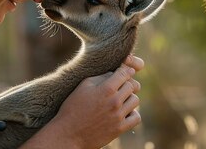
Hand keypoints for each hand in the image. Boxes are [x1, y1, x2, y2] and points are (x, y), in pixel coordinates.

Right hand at [22, 55, 143, 148]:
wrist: (68, 134)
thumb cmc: (73, 108)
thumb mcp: (83, 86)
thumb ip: (100, 77)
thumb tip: (113, 73)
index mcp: (106, 89)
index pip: (124, 74)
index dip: (125, 71)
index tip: (124, 72)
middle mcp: (115, 102)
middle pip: (131, 86)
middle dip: (126, 83)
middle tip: (120, 86)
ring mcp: (118, 116)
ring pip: (135, 100)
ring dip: (129, 98)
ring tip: (120, 99)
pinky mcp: (119, 129)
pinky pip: (136, 117)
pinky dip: (132, 113)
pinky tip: (124, 112)